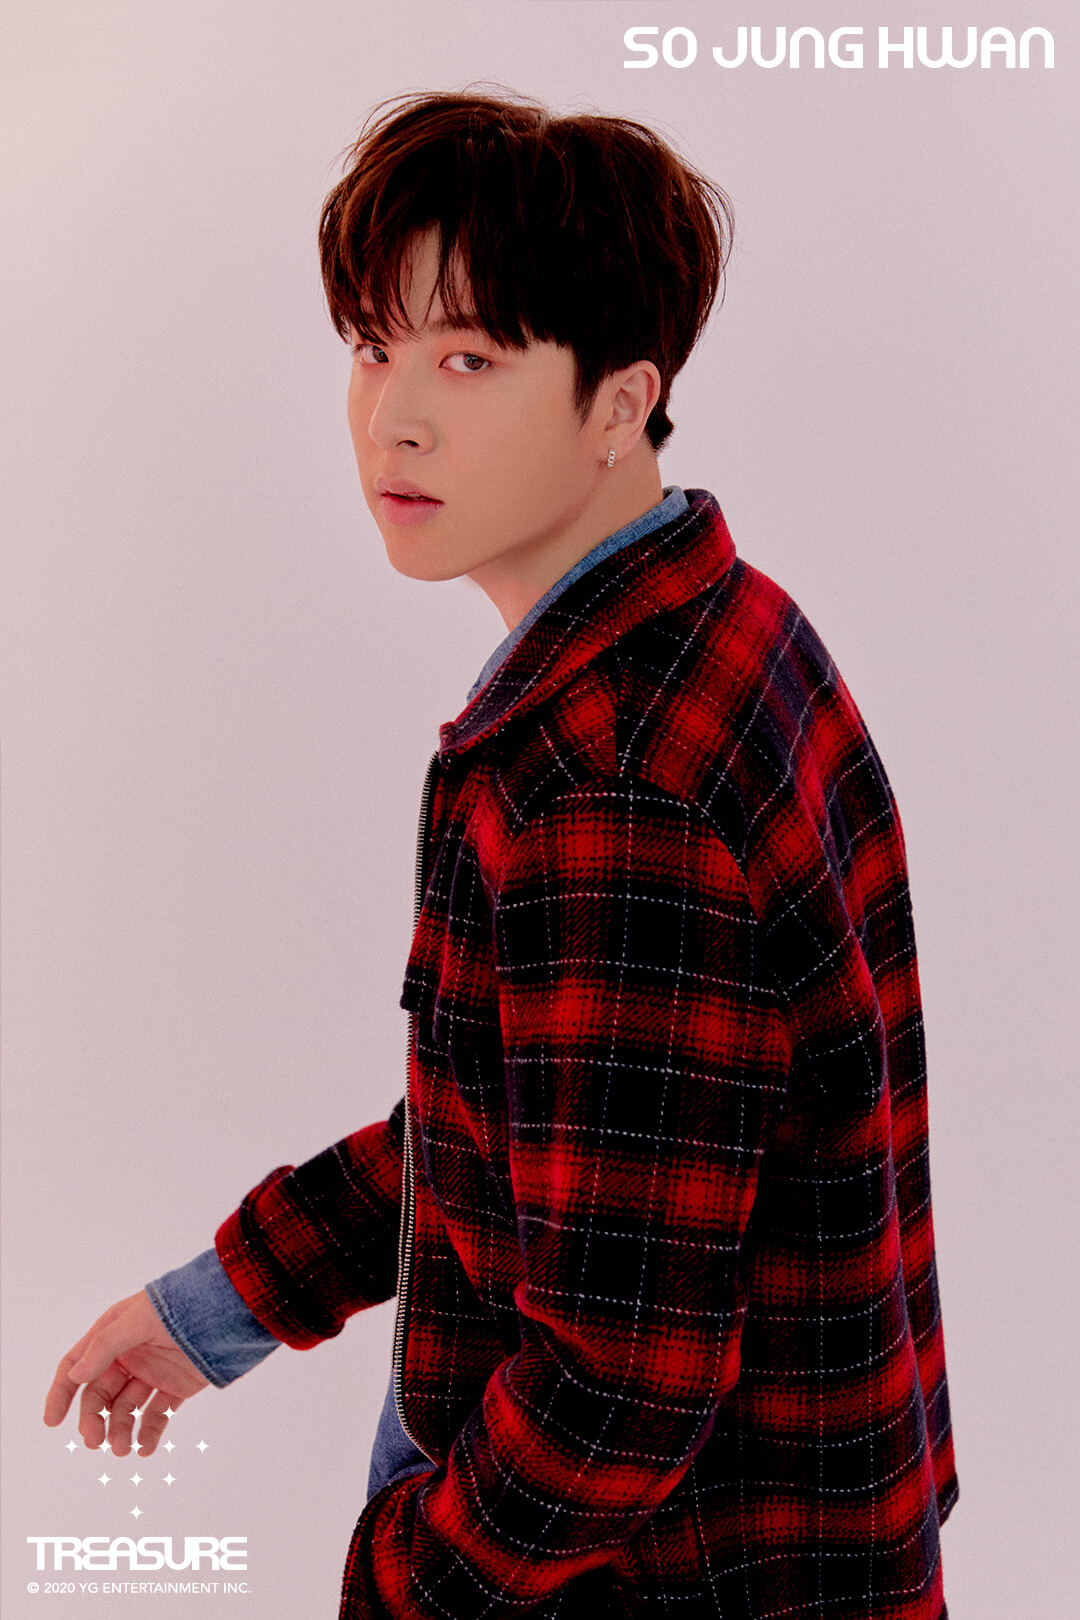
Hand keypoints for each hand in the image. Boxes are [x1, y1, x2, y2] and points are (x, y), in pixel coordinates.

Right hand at [44, 1291, 209, 1456]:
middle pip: (99, 1395)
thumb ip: (106, 1346)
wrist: (229, 1309)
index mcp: (112, 1334)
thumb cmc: (181, 1306)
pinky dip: (148, 1434)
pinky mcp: (176, 1388)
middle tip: (95, 1442)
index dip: (61, 1392)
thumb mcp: (139, 1320)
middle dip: (93, 1420)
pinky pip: (156, 1416)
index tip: (52, 1422)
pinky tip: (145, 1449)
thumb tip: (75, 1375)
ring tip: (124, 1450)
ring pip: (125, 1410)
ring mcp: (151, 1373)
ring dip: (120, 1432)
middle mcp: (128, 1356)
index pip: (76, 1365)